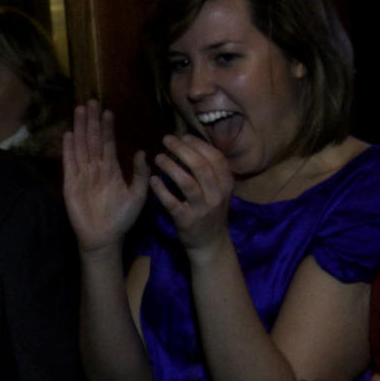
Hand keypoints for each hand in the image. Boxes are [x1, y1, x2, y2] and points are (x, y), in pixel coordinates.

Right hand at [62, 101, 149, 254]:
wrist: (104, 238)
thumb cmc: (122, 219)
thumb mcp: (138, 195)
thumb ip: (139, 174)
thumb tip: (144, 152)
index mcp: (111, 170)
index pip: (109, 144)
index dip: (108, 127)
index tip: (107, 110)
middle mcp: (96, 168)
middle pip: (93, 140)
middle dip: (92, 121)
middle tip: (91, 101)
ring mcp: (82, 175)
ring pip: (81, 147)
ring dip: (80, 128)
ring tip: (79, 110)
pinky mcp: (71, 184)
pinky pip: (70, 163)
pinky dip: (69, 149)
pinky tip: (69, 134)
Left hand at [149, 132, 233, 256]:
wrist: (210, 244)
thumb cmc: (210, 212)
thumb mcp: (218, 191)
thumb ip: (210, 171)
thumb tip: (191, 145)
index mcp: (226, 184)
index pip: (215, 157)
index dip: (198, 144)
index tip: (184, 137)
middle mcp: (216, 195)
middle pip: (200, 165)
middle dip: (182, 149)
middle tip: (166, 140)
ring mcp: (202, 208)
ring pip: (186, 182)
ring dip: (170, 166)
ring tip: (158, 157)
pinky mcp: (187, 220)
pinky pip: (171, 202)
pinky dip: (161, 189)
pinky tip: (153, 180)